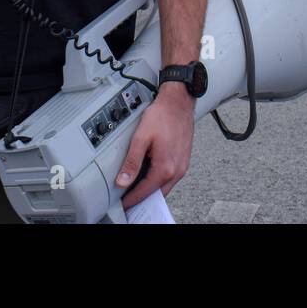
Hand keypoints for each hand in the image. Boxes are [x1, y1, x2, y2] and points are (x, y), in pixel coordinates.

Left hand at [115, 85, 194, 209]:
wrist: (179, 102)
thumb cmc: (162, 115)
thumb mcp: (141, 137)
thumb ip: (131, 162)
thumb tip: (122, 181)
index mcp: (165, 167)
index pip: (145, 192)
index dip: (132, 200)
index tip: (123, 206)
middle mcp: (177, 170)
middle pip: (157, 194)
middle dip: (142, 199)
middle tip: (128, 202)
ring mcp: (182, 165)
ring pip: (165, 187)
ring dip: (151, 190)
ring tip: (136, 190)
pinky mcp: (183, 160)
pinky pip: (171, 178)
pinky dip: (159, 181)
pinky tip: (150, 177)